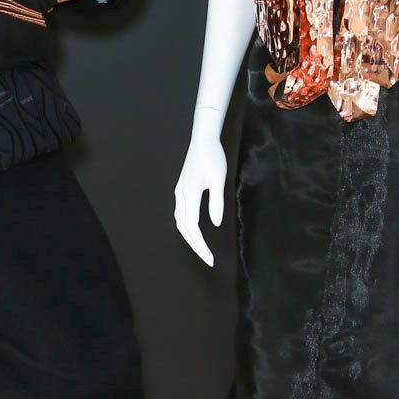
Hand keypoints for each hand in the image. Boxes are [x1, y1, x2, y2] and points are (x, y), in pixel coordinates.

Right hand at [174, 131, 227, 265]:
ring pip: (180, 222)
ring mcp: (179, 193)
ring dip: (189, 237)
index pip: (193, 228)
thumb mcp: (219, 180)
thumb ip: (216, 202)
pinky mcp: (181, 189)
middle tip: (207, 259)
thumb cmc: (213, 157)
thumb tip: (215, 224)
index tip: (210, 258)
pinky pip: (180, 214)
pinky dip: (186, 227)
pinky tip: (193, 230)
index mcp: (189, 195)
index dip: (201, 245)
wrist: (203, 140)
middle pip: (184, 228)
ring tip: (201, 249)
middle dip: (195, 245)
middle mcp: (180, 196)